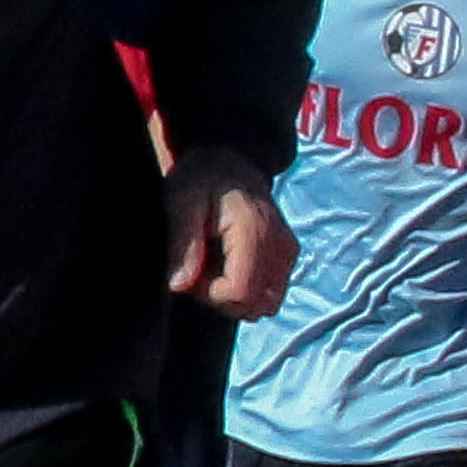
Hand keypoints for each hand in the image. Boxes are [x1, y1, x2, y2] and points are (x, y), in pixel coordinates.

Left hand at [161, 151, 291, 317]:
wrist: (230, 161)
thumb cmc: (202, 179)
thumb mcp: (181, 203)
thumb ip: (182, 244)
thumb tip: (179, 285)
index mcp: (256, 232)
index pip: (239, 293)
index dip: (209, 294)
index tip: (191, 273)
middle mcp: (280, 246)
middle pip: (254, 304)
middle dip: (221, 298)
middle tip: (198, 270)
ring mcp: (288, 253)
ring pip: (264, 303)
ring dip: (234, 296)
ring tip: (213, 267)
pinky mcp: (287, 256)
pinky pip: (269, 292)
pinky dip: (247, 289)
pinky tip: (227, 266)